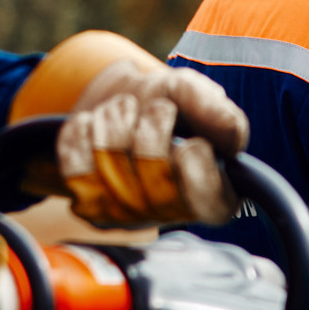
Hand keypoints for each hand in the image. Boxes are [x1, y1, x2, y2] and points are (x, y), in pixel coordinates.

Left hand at [56, 65, 248, 227]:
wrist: (114, 102)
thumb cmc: (160, 102)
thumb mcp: (190, 94)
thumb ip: (214, 110)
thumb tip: (233, 138)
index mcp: (213, 192)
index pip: (208, 201)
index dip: (196, 169)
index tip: (193, 143)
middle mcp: (172, 212)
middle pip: (155, 177)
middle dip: (150, 127)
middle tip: (153, 109)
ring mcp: (128, 215)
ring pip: (112, 166)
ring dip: (114, 121)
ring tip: (123, 110)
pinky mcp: (90, 207)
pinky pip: (76, 168)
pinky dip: (83, 132)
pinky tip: (95, 125)